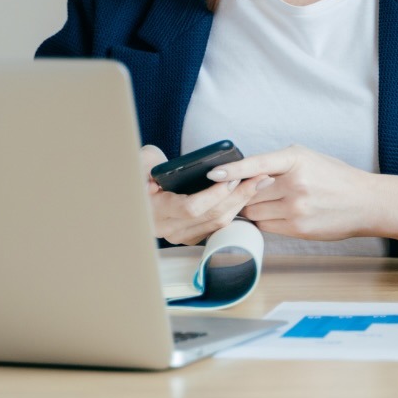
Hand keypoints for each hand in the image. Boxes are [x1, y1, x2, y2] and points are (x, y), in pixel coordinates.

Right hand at [138, 145, 272, 245]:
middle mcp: (170, 228)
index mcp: (156, 210)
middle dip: (239, 196)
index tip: (231, 179)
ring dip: (242, 202)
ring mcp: (182, 235)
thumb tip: (160, 166)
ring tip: (261, 182)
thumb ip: (149, 162)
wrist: (136, 197)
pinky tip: (248, 193)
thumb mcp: (141, 162)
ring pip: (219, 222)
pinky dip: (235, 208)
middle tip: (260, 177)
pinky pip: (218, 224)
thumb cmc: (141, 174)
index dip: (213, 195)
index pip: (190, 208)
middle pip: (212, 216)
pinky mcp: (192, 235)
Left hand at [207, 144, 378, 241]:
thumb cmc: (335, 178)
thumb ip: (278, 164)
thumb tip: (244, 174)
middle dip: (246, 192)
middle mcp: (295, 183)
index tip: (213, 173)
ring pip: (254, 211)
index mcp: (296, 159)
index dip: (232, 170)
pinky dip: (266, 220)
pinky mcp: (297, 228)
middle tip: (250, 190)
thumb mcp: (309, 159)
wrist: (365, 203)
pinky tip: (280, 213)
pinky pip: (265, 226)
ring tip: (272, 201)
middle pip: (249, 192)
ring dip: (255, 208)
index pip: (257, 164)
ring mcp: (296, 208)